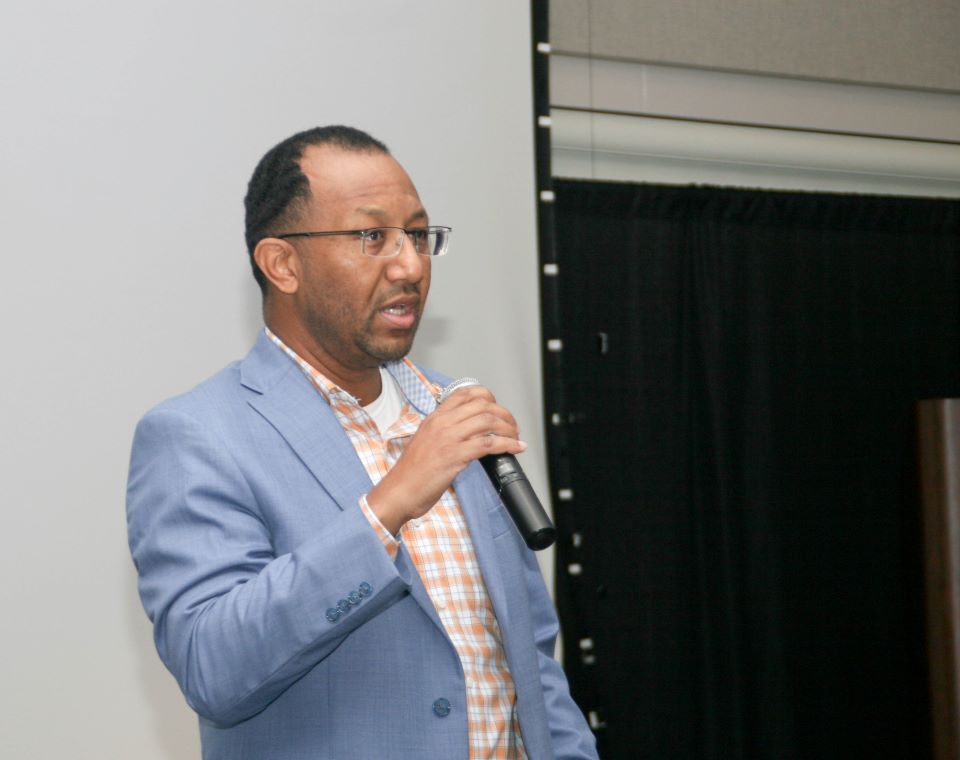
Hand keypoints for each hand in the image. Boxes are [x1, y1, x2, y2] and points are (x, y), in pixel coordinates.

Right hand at [366, 385, 526, 533]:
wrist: (398, 492)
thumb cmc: (411, 473)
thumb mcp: (426, 442)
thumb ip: (445, 433)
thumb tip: (469, 434)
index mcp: (434, 418)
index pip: (465, 393)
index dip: (488, 397)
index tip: (497, 408)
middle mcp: (442, 423)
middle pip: (482, 405)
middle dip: (504, 414)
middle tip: (512, 426)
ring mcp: (448, 438)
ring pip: (488, 421)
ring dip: (508, 428)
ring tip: (515, 437)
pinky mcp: (454, 456)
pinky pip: (488, 444)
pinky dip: (507, 444)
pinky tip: (515, 448)